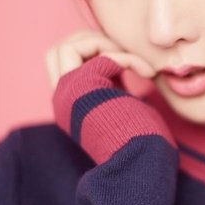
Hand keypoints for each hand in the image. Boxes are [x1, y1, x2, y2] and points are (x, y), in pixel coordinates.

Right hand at [46, 30, 175, 163]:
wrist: (141, 163)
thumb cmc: (141, 142)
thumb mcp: (120, 107)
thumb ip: (110, 85)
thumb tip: (118, 60)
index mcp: (70, 105)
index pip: (64, 64)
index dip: (92, 54)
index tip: (124, 65)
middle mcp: (62, 99)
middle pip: (57, 50)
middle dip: (90, 41)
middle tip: (120, 54)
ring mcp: (68, 94)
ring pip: (67, 46)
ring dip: (103, 44)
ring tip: (130, 61)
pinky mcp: (83, 89)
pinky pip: (103, 55)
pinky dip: (128, 57)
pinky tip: (147, 72)